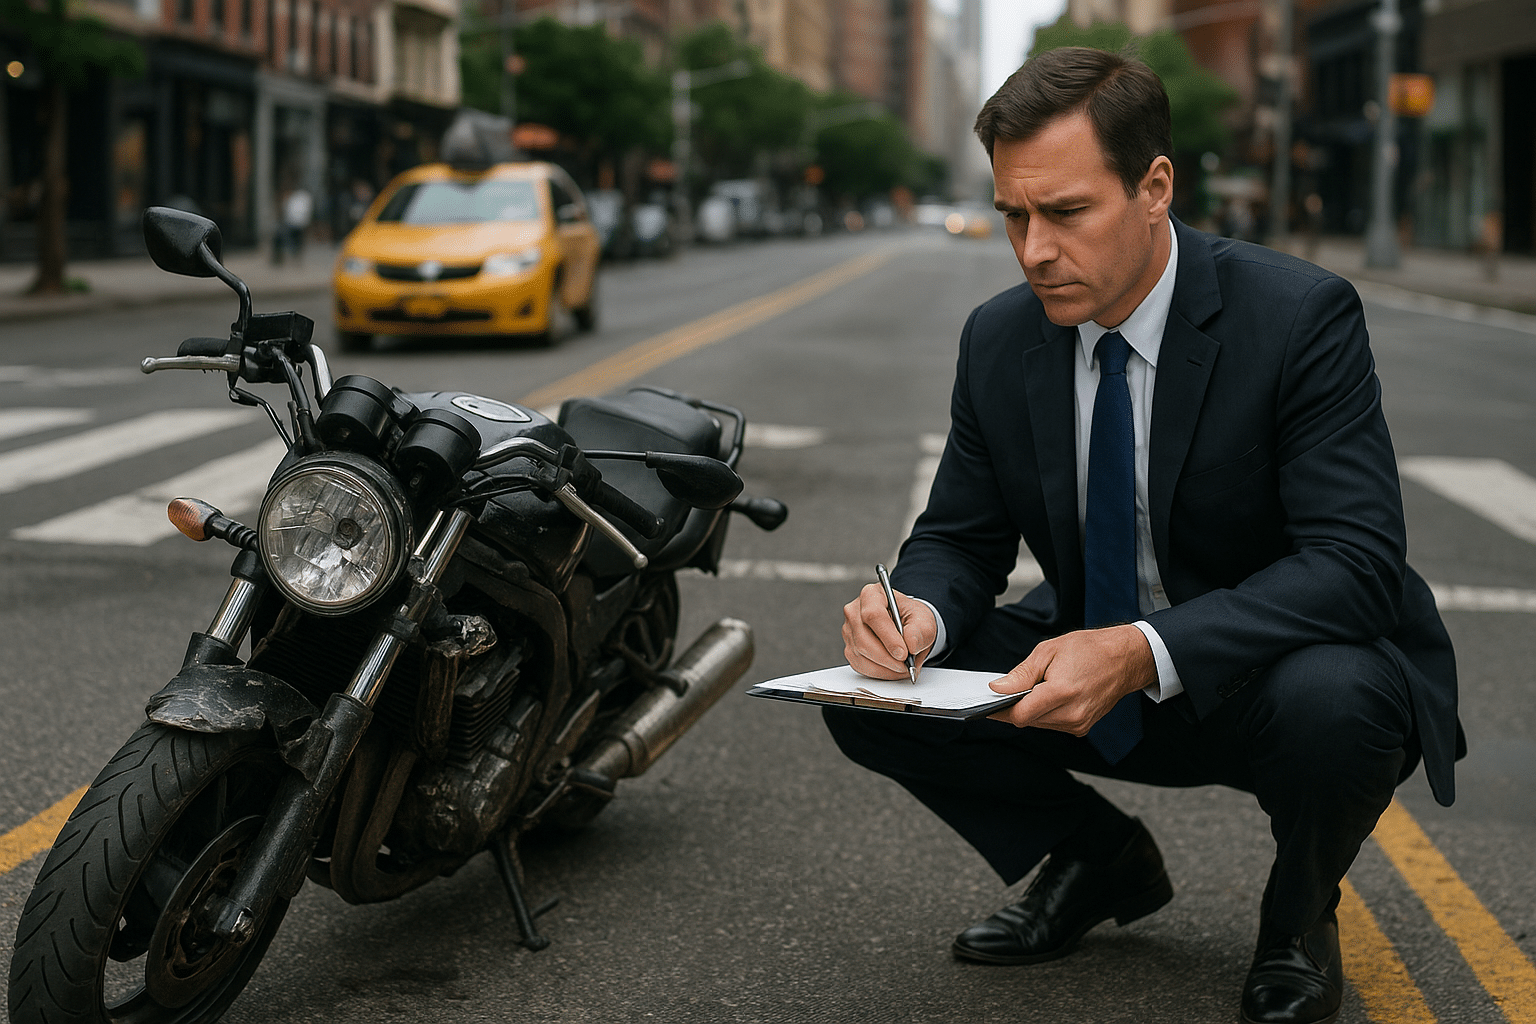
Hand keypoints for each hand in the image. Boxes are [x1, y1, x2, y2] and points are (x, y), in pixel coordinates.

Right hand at [842, 584, 936, 679]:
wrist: (907, 626)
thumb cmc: (912, 619)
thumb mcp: (924, 620)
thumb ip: (920, 631)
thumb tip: (910, 645)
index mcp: (871, 595)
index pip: (873, 615)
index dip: (888, 637)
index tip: (904, 653)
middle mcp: (854, 612)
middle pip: (864, 639)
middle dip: (888, 658)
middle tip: (906, 665)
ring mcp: (849, 631)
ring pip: (861, 655)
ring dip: (885, 668)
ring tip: (904, 668)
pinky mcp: (849, 648)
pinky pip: (860, 666)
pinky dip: (879, 672)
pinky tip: (893, 669)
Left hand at [987, 625, 1156, 733]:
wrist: (1125, 659)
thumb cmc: (1089, 649)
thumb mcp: (1049, 651)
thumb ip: (1022, 674)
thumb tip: (999, 689)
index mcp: (1063, 692)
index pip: (1020, 714)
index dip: (1000, 710)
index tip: (987, 704)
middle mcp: (1072, 713)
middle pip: (1027, 721)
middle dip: (1016, 707)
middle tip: (1013, 689)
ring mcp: (1079, 724)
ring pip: (1039, 724)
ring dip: (1031, 710)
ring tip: (1039, 688)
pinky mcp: (1082, 728)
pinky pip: (1052, 725)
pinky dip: (1045, 713)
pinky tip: (1051, 696)